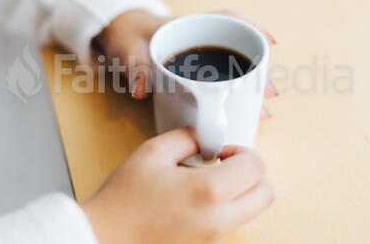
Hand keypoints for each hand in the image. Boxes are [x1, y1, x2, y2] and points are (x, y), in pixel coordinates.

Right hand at [81, 128, 273, 243]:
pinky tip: (195, 202)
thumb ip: (187, 137)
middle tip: (224, 165)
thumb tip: (206, 137)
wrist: (104, 238)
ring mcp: (214, 239)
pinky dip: (225, 209)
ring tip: (204, 183)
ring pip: (251, 211)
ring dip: (239, 191)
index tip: (220, 152)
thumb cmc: (123, 199)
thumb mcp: (153, 153)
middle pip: (265, 194)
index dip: (241, 151)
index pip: (256, 167)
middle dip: (251, 173)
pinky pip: (231, 224)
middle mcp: (219, 220)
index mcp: (208, 192)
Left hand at [94, 10, 277, 117]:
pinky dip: (233, 95)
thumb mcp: (127, 49)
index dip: (252, 28)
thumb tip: (143, 91)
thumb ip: (134, 68)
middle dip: (257, 72)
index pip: (227, 20)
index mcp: (189, 26)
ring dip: (249, 88)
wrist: (118, 36)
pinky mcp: (194, 72)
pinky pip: (219, 80)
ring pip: (232, 68)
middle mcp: (200, 39)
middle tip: (271, 94)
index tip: (270, 43)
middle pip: (237, 50)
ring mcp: (199, 56)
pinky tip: (241, 112)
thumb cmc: (126, 36)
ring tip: (263, 111)